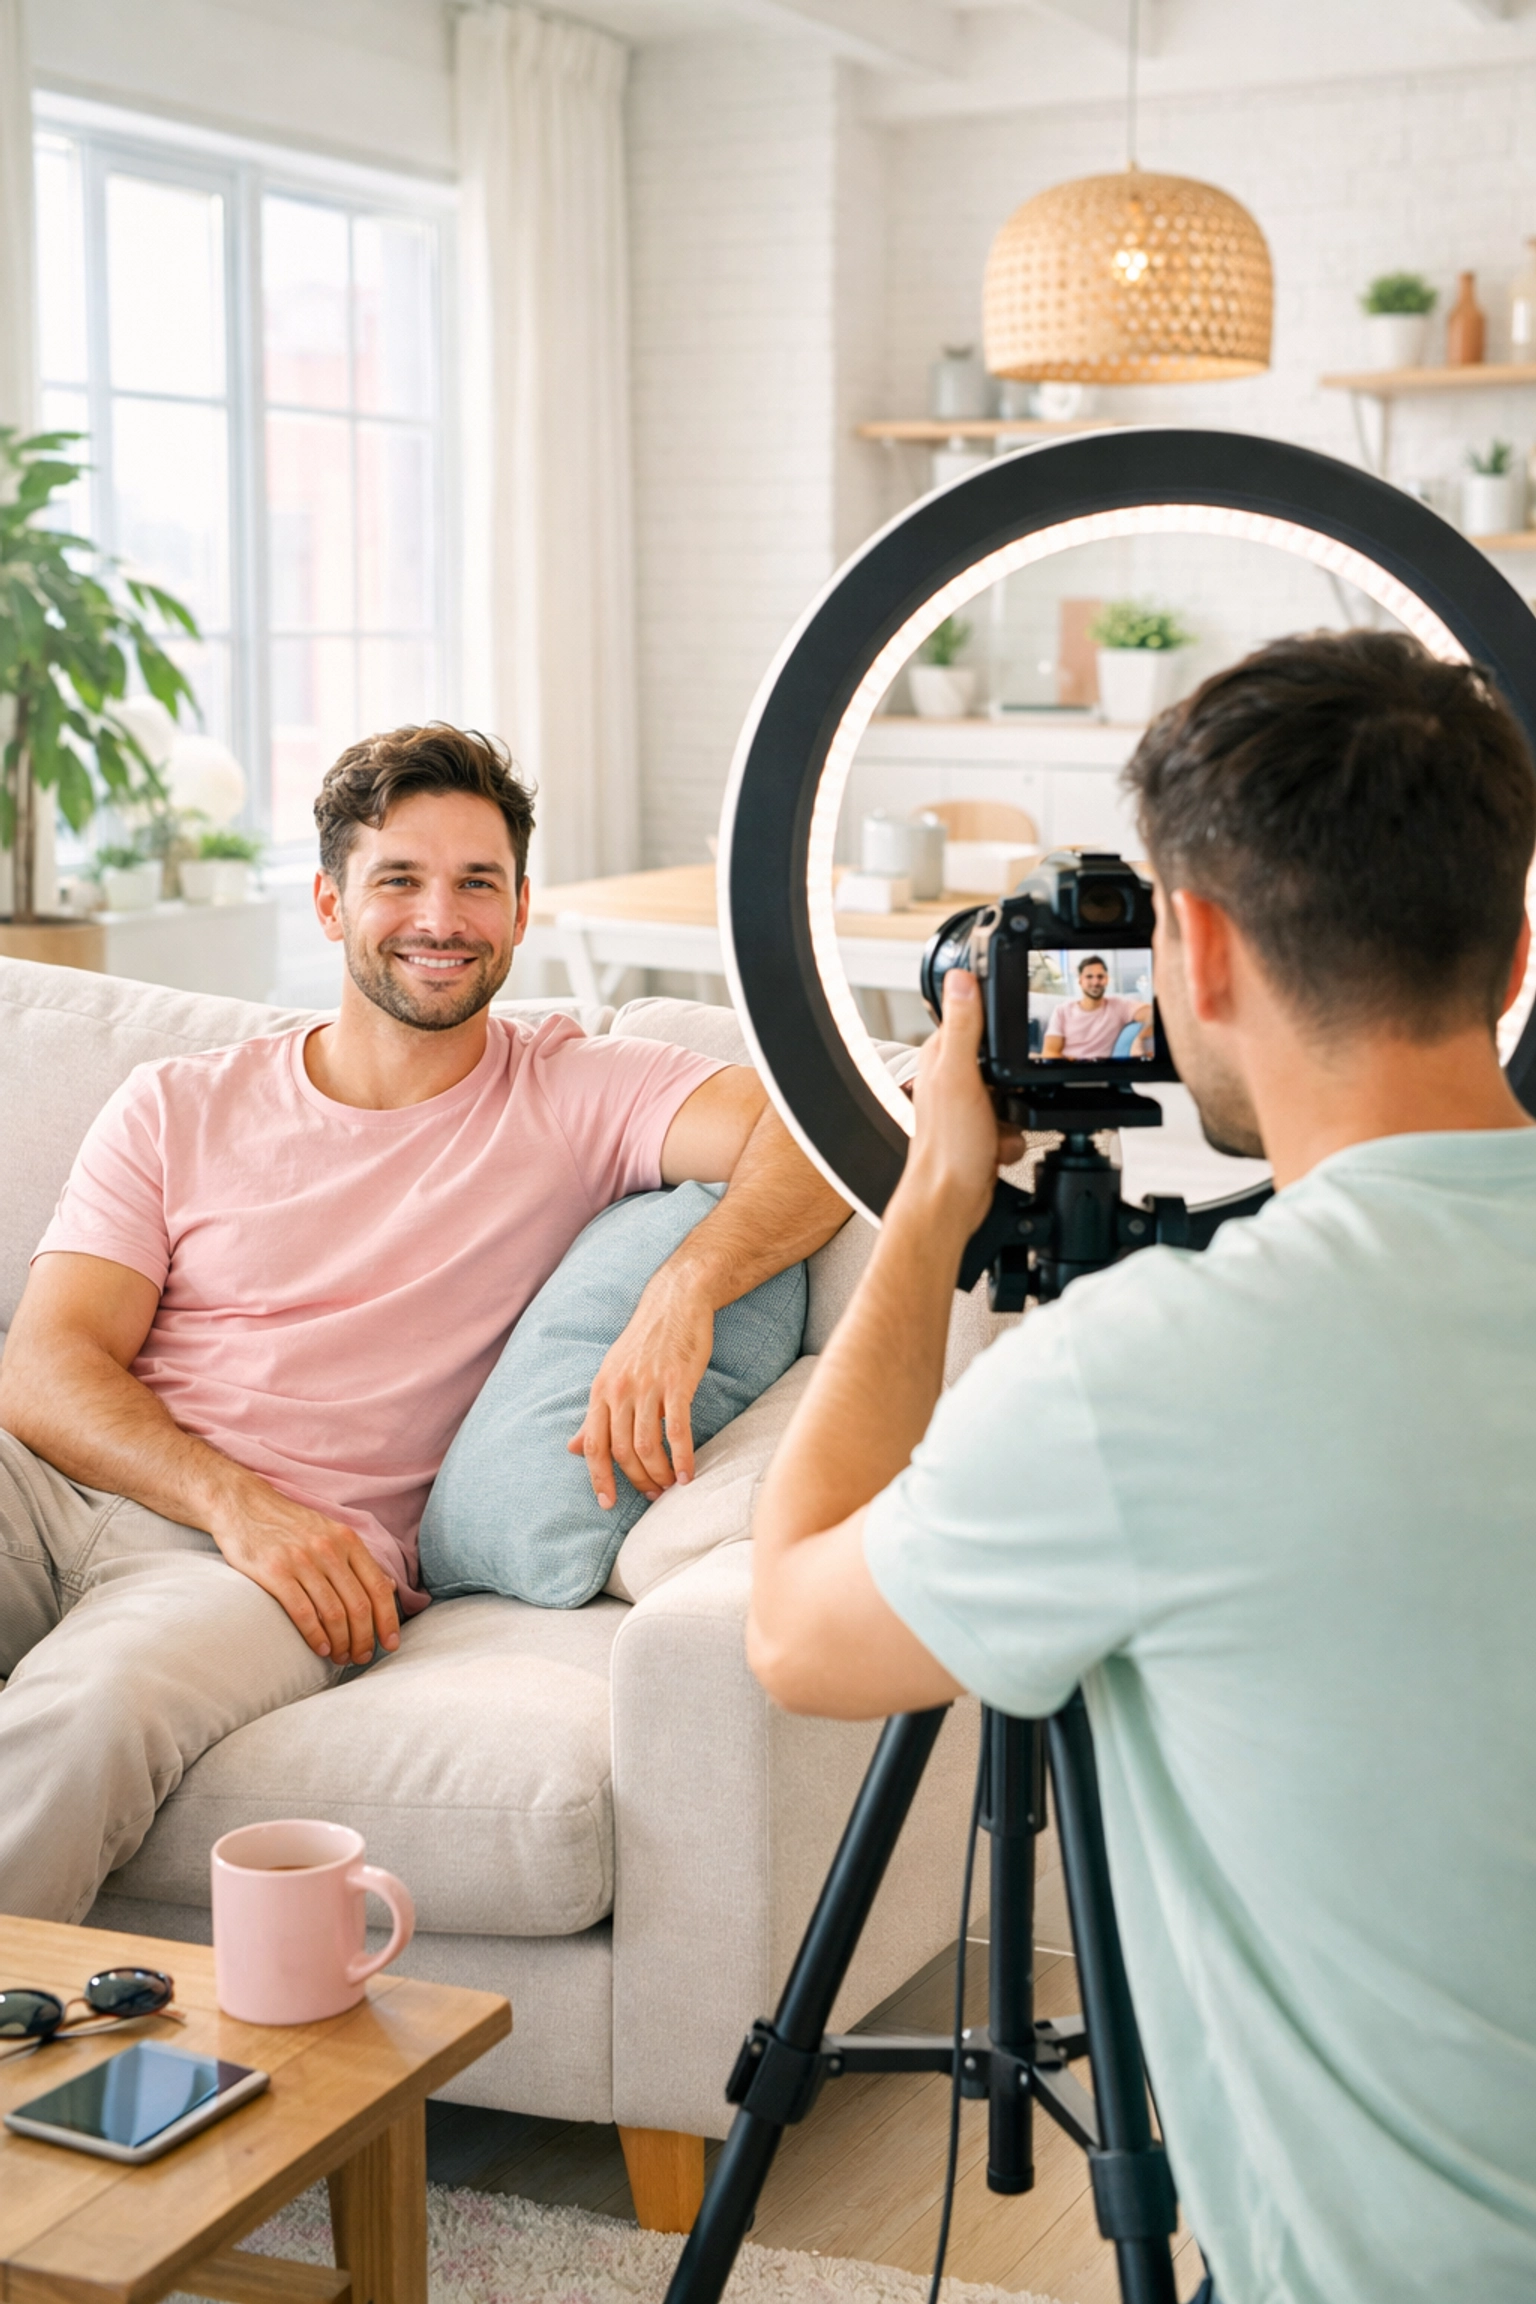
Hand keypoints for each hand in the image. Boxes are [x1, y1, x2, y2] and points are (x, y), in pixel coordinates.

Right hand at [209, 1482, 400, 1667]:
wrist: (243, 1505)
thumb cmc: (290, 1524)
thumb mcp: (330, 1532)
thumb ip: (358, 1560)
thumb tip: (389, 1588)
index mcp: (348, 1540)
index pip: (378, 1587)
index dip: (388, 1620)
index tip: (390, 1644)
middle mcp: (329, 1549)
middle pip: (358, 1605)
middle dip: (364, 1639)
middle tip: (362, 1657)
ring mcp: (302, 1560)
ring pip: (334, 1613)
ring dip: (341, 1642)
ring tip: (340, 1657)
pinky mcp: (275, 1572)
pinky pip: (303, 1613)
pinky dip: (315, 1636)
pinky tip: (319, 1648)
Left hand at [567, 1272, 714, 1508]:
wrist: (675, 1301)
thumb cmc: (644, 1341)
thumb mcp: (611, 1374)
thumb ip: (595, 1414)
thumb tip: (573, 1448)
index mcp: (601, 1390)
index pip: (593, 1445)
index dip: (598, 1478)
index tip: (607, 1503)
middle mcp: (619, 1391)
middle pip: (621, 1451)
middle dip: (636, 1480)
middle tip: (652, 1496)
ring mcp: (648, 1387)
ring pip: (647, 1445)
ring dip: (659, 1473)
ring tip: (670, 1487)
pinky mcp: (677, 1383)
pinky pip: (676, 1430)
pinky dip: (681, 1457)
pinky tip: (688, 1474)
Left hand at [901, 969, 1024, 1239]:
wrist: (951, 1202)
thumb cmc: (948, 1147)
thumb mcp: (960, 1077)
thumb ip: (964, 1026)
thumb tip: (961, 977)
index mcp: (942, 1055)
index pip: (978, 1019)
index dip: (1001, 1032)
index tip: (1005, 1054)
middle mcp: (953, 1077)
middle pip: (1005, 1058)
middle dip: (1017, 1082)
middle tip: (1000, 1101)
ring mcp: (970, 1105)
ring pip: (1017, 1092)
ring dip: (1017, 1113)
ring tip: (996, 1128)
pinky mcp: (984, 1129)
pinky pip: (1018, 1121)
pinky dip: (1015, 1136)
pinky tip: (997, 1147)